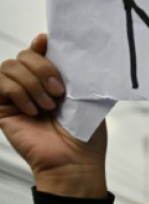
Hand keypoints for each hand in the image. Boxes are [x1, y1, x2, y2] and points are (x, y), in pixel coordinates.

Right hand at [0, 34, 107, 197]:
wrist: (74, 161)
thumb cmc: (84, 135)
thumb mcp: (86, 97)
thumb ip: (74, 73)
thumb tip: (62, 48)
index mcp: (53, 80)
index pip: (39, 51)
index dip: (41, 44)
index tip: (47, 42)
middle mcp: (32, 85)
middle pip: (24, 55)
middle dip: (43, 69)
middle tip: (59, 92)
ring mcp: (15, 96)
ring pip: (10, 66)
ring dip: (33, 84)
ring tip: (48, 107)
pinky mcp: (1, 107)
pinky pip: (1, 84)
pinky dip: (19, 94)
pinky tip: (33, 111)